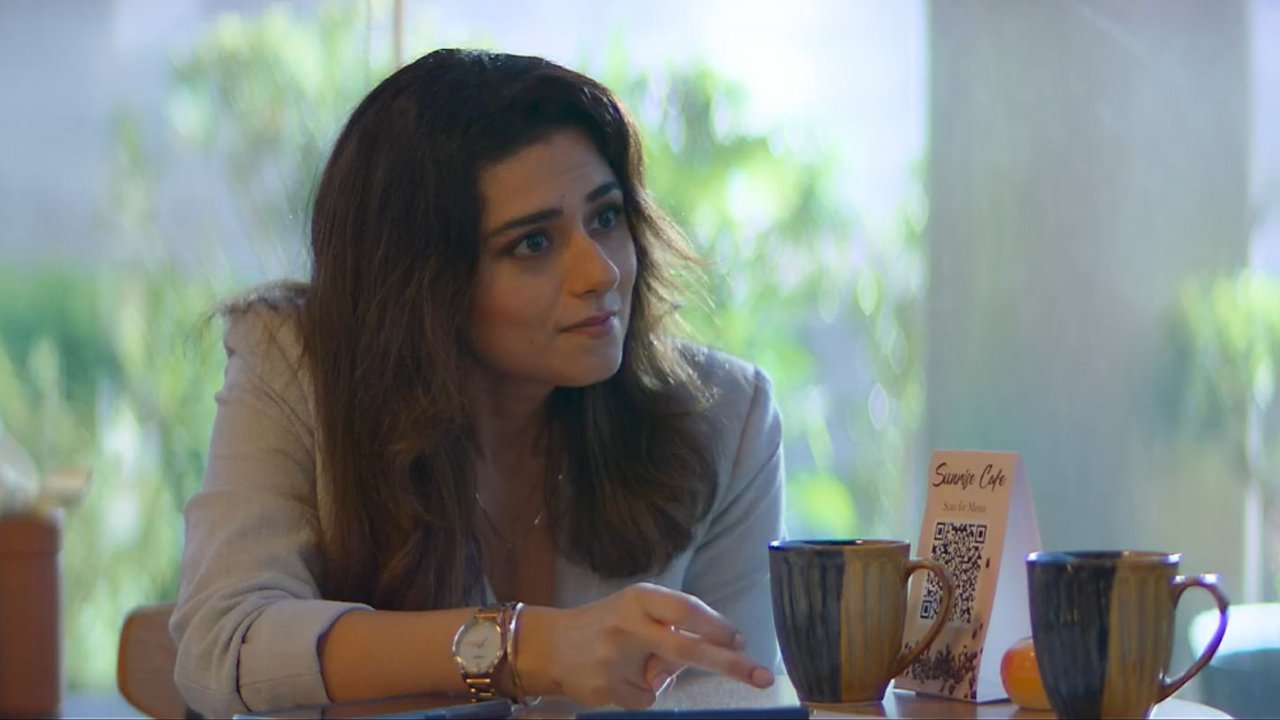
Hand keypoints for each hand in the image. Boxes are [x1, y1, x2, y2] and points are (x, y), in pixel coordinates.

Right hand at [518, 583, 774, 708]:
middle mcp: (628, 624)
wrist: (550, 646)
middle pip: (687, 649)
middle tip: (762, 676)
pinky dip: (638, 693)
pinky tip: (614, 679)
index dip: (716, 627)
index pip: (686, 610)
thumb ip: (671, 627)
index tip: (740, 641)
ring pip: (664, 681)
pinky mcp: (606, 688)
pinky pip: (645, 699)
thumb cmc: (607, 625)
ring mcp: (615, 659)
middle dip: (729, 664)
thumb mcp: (637, 611)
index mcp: (639, 598)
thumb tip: (709, 653)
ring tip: (626, 663)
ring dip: (657, 678)